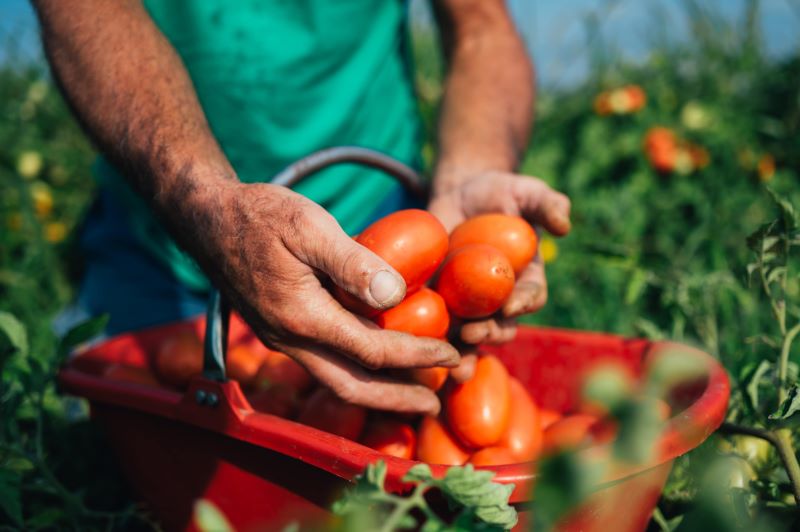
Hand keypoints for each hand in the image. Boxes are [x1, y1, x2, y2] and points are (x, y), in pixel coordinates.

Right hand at [190, 182, 460, 414]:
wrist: (207, 218)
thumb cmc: (259, 214)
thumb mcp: (308, 226)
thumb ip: (352, 262)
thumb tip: (396, 297)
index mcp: (301, 316)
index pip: (371, 351)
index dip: (416, 356)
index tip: (450, 354)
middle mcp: (290, 339)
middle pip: (352, 387)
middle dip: (397, 399)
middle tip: (435, 404)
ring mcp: (282, 338)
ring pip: (336, 380)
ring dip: (378, 392)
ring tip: (415, 394)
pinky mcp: (281, 329)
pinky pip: (325, 363)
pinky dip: (358, 370)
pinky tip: (378, 360)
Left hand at [428, 171, 570, 347]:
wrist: (461, 194)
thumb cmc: (501, 193)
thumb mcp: (526, 191)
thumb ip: (548, 204)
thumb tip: (563, 225)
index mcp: (527, 279)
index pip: (531, 297)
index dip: (524, 303)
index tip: (512, 304)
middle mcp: (501, 300)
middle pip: (501, 327)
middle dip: (490, 334)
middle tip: (474, 332)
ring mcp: (470, 306)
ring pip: (471, 338)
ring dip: (464, 353)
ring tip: (453, 366)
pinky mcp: (441, 303)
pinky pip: (438, 327)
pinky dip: (431, 342)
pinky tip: (419, 350)